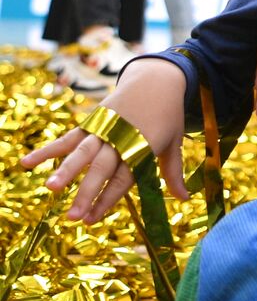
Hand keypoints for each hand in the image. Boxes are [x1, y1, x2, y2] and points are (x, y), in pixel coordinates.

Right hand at [20, 59, 188, 222]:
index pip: (122, 179)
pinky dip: (47, 150)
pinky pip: (67, 137)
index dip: (107, 200)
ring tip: (50, 188)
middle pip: (101, 170)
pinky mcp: (92, 121)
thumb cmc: (168, 116)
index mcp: (141, 148)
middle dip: (87, 193)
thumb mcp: (174, 143)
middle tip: (73, 217)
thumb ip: (172, 172)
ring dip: (65, 170)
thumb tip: (186, 199)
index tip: (92, 220)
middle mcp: (120, 140)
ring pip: (82, 152)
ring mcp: (104, 129)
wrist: (157, 80)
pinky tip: (26, 163)